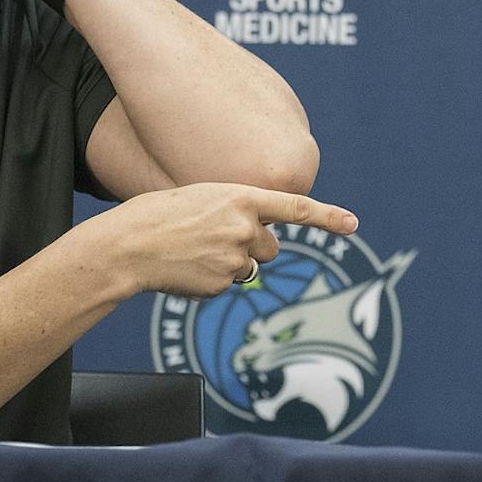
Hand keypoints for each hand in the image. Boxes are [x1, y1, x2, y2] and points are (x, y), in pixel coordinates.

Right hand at [95, 183, 358, 297]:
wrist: (129, 244)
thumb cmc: (161, 214)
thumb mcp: (205, 197)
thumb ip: (238, 211)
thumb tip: (258, 238)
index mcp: (241, 198)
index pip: (295, 208)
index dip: (327, 216)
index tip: (352, 223)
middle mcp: (245, 228)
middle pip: (270, 247)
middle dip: (252, 246)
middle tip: (215, 237)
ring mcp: (234, 258)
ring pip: (250, 268)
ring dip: (232, 263)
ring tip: (195, 251)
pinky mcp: (220, 284)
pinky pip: (228, 284)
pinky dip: (212, 279)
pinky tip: (187, 267)